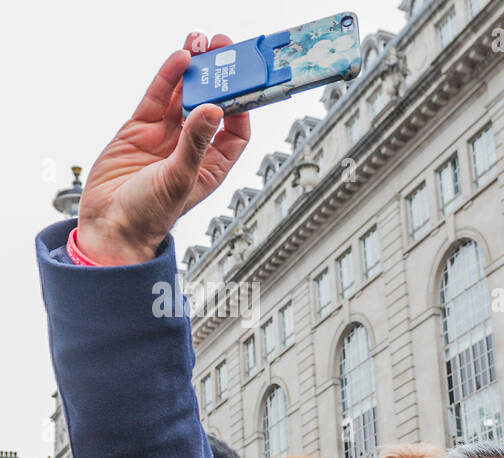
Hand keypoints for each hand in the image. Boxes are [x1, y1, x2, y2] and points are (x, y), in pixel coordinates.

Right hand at [76, 32, 251, 265]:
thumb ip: (195, 143)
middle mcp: (193, 147)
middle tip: (224, 47)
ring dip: (194, 69)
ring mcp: (166, 135)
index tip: (247, 81)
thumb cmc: (151, 214)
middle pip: (212, 104)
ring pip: (184, 94)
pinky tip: (180, 58)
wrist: (109, 224)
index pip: (237, 129)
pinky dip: (168, 77)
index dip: (243, 104)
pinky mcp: (140, 127)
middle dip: (219, 77)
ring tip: (200, 41)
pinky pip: (158, 96)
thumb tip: (215, 109)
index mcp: (213, 165)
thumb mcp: (179, 178)